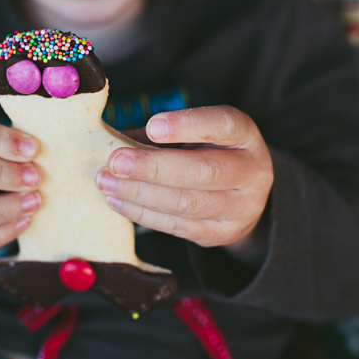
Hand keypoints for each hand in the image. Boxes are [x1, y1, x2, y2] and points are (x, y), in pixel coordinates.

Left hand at [97, 106, 272, 257]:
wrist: (242, 198)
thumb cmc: (207, 155)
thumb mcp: (196, 136)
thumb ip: (160, 134)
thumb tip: (109, 136)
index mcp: (246, 136)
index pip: (223, 125)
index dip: (188, 125)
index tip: (152, 125)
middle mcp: (252, 171)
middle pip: (203, 170)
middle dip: (153, 167)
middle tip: (116, 161)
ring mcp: (240, 207)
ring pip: (186, 203)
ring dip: (139, 193)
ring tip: (106, 181)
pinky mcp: (220, 233)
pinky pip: (175, 226)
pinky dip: (141, 213)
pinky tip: (116, 200)